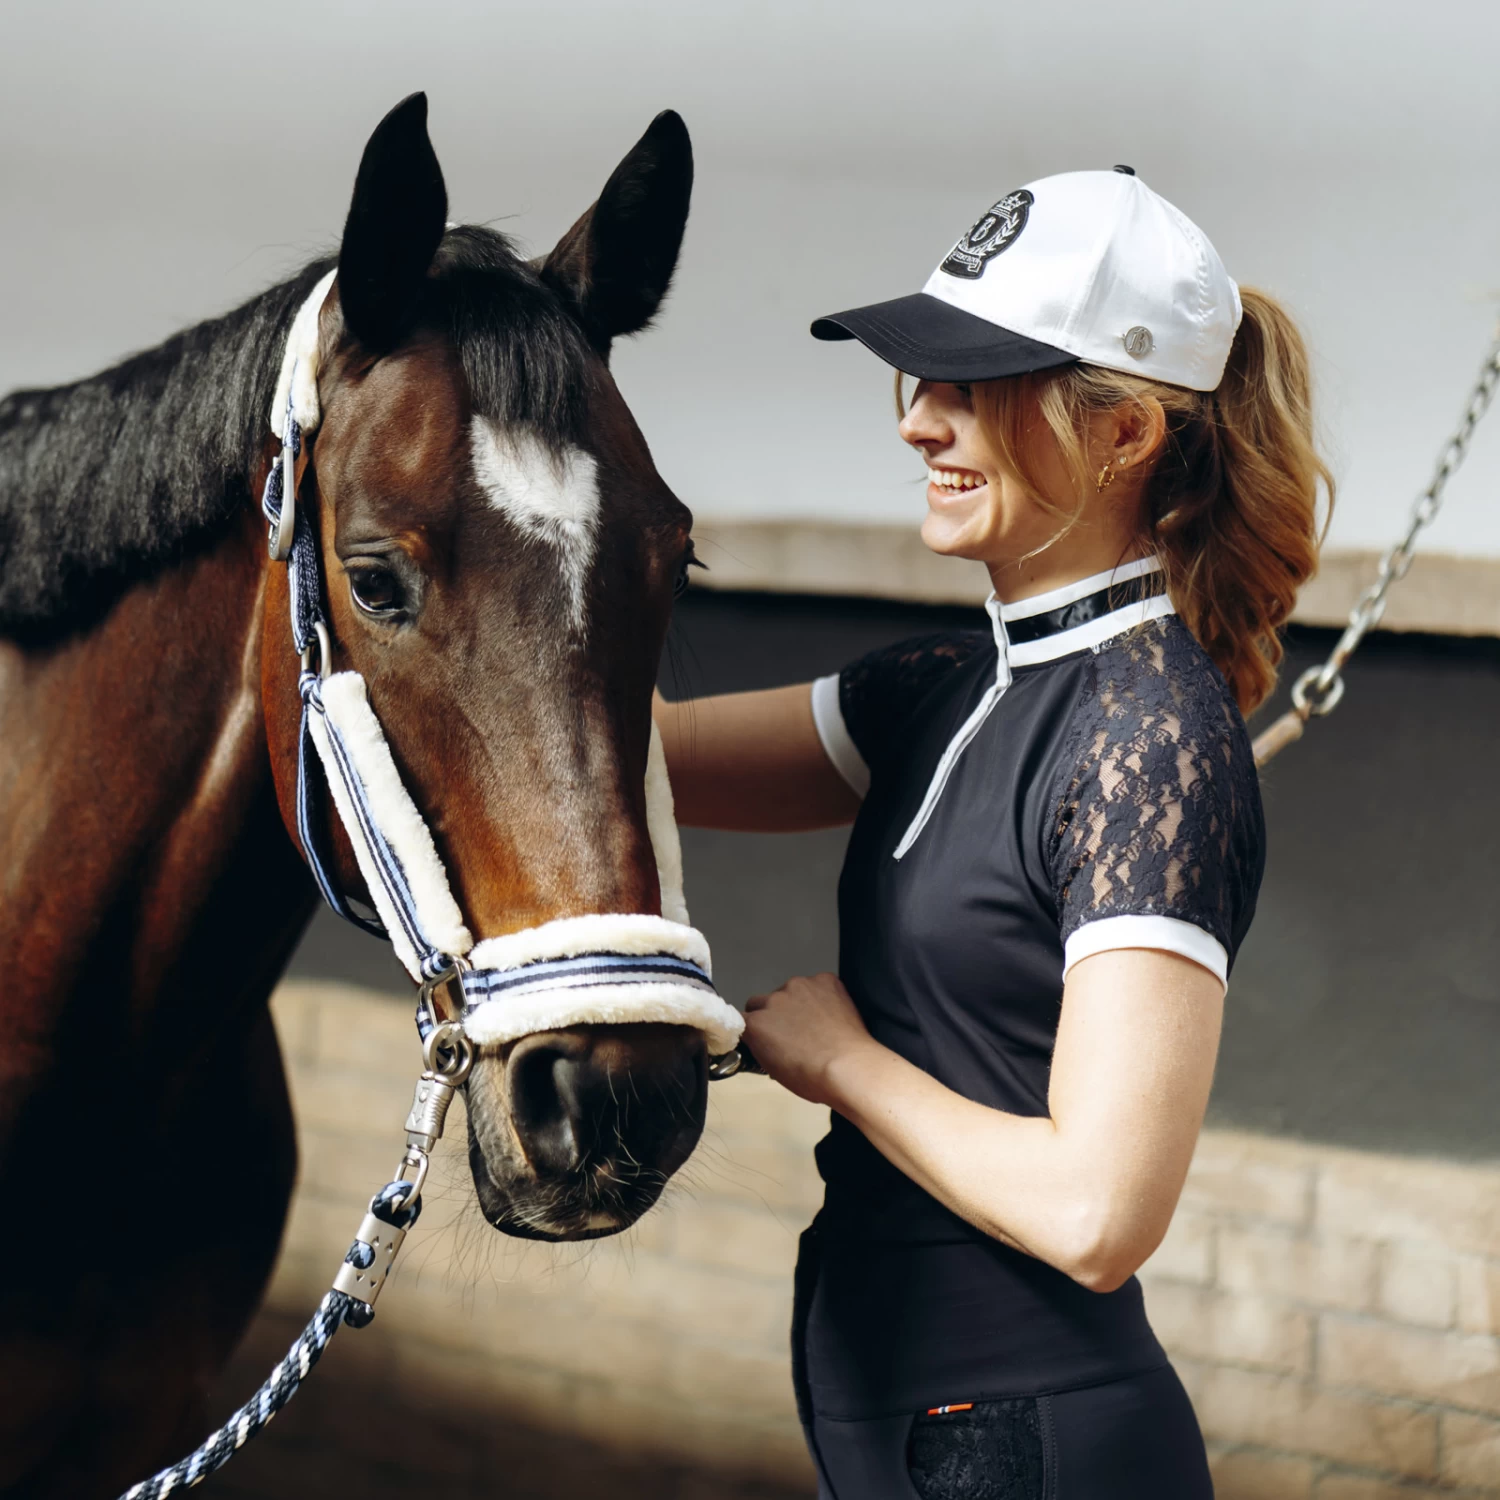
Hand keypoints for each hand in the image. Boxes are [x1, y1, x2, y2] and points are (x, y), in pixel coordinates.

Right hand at [742, 972, 877, 1104]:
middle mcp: (773, 999)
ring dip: (797, 1003)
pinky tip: (832, 1013)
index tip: (764, 1039)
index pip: (740, 1020)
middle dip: (771, 1014)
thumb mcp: (775, 1070)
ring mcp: (800, 986)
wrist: (848, 1066)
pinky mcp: (825, 979)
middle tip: (791, 1032)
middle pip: (762, 1001)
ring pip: (790, 991)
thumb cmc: (812, 1078)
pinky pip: (818, 984)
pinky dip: (822, 995)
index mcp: (756, 1024)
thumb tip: (768, 1041)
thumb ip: (763, 1047)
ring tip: (817, 1023)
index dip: (753, 1030)